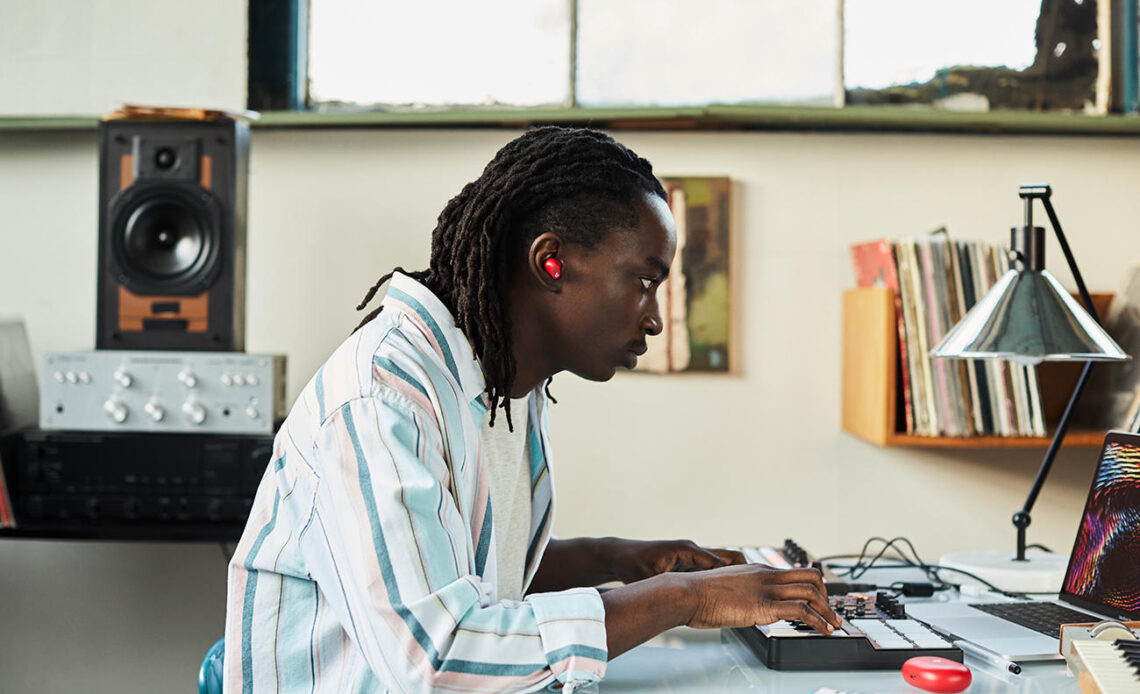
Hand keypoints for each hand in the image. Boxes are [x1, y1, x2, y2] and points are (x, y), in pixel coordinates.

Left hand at [606, 538, 746, 583]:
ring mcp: (691, 556)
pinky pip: (712, 569)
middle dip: (743, 571)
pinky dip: (722, 579)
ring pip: (722, 564)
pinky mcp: (688, 563)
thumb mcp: (650, 578)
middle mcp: (692, 550)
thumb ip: (667, 586)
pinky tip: (731, 594)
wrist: (620, 556)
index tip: (749, 585)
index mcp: (685, 550)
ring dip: (735, 576)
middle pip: (727, 557)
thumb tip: (680, 598)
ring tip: (750, 592)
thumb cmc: (632, 564)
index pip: (717, 561)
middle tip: (759, 587)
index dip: (733, 575)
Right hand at [680, 564, 840, 634]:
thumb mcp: (724, 587)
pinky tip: (823, 631)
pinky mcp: (765, 605)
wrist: (687, 592)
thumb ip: (740, 592)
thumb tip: (743, 604)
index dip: (812, 587)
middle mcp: (766, 574)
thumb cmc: (697, 593)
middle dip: (826, 596)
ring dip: (828, 611)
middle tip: (831, 613)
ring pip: (811, 593)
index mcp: (757, 569)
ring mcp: (767, 588)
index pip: (794, 572)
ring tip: (833, 625)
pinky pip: (802, 611)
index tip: (818, 600)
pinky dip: (819, 621)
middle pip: (811, 577)